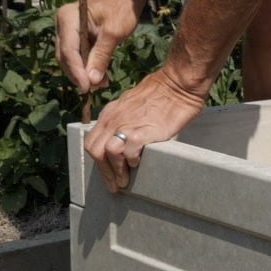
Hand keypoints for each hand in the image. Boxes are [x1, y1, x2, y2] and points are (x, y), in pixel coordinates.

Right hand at [56, 0, 142, 92]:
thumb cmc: (121, 8)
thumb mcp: (113, 33)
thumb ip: (101, 56)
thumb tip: (92, 81)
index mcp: (68, 18)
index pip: (68, 50)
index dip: (76, 71)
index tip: (87, 88)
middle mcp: (63, 24)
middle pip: (65, 56)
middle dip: (78, 75)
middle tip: (94, 90)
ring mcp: (68, 30)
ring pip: (70, 59)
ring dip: (84, 73)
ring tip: (102, 84)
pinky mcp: (76, 36)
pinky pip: (78, 56)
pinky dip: (88, 67)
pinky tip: (102, 78)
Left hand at [84, 67, 207, 192]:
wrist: (178, 84)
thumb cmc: (162, 94)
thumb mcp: (133, 106)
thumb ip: (124, 121)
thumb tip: (124, 141)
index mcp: (110, 113)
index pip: (92, 142)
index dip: (98, 162)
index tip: (108, 175)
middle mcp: (113, 119)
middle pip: (95, 151)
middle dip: (104, 172)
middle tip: (115, 186)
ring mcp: (126, 124)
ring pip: (108, 153)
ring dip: (116, 171)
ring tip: (126, 181)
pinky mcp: (143, 131)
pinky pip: (128, 152)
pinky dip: (132, 162)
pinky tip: (139, 164)